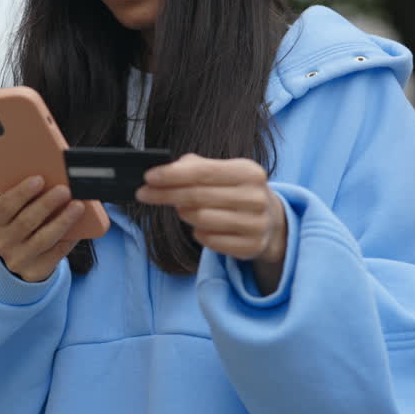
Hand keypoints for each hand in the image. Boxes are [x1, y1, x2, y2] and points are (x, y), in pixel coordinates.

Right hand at [0, 175, 84, 282]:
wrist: (15, 260)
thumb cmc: (19, 226)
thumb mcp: (12, 214)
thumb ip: (24, 200)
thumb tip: (53, 180)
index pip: (5, 206)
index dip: (21, 192)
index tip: (39, 179)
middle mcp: (2, 242)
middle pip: (26, 221)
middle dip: (47, 204)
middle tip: (64, 190)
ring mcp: (18, 259)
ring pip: (44, 238)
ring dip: (63, 220)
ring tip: (78, 206)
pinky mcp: (35, 271)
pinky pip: (56, 253)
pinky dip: (69, 238)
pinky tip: (80, 227)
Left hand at [136, 154, 286, 266]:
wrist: (270, 221)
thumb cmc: (235, 191)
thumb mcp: (222, 171)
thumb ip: (194, 166)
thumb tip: (165, 170)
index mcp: (248, 172)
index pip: (202, 172)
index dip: (172, 175)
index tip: (148, 177)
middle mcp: (255, 197)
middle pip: (197, 196)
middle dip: (165, 194)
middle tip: (144, 194)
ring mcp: (255, 224)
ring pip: (200, 219)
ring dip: (183, 213)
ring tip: (181, 208)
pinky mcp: (250, 247)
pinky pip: (208, 240)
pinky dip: (197, 232)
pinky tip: (199, 226)